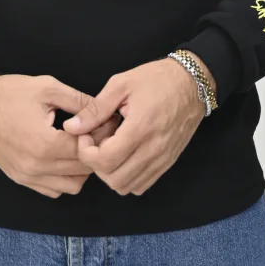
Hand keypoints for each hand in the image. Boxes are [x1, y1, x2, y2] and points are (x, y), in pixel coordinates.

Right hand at [0, 73, 122, 197]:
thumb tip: (106, 111)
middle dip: (93, 151)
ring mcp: (27, 176)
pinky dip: (63, 178)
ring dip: (81, 169)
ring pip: (72, 186)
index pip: (87, 150)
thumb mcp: (48, 88)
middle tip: (95, 133)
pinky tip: (61, 156)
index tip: (104, 123)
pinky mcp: (20, 179)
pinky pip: (53, 190)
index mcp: (45, 144)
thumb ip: (80, 101)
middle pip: (83, 170)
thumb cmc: (9, 93)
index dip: (100, 136)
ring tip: (77, 145)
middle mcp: (37, 167)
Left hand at [60, 58, 209, 195]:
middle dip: (96, 165)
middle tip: (95, 142)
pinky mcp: (168, 162)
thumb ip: (95, 109)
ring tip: (110, 148)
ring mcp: (162, 159)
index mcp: (139, 128)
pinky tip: (124, 156)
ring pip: (128, 186)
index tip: (85, 136)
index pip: (105, 161)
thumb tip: (71, 127)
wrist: (193, 83)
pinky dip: (128, 177)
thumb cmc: (157, 79)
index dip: (86, 153)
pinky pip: (142, 184)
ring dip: (111, 173)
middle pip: (114, 179)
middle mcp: (153, 149)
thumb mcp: (121, 84)